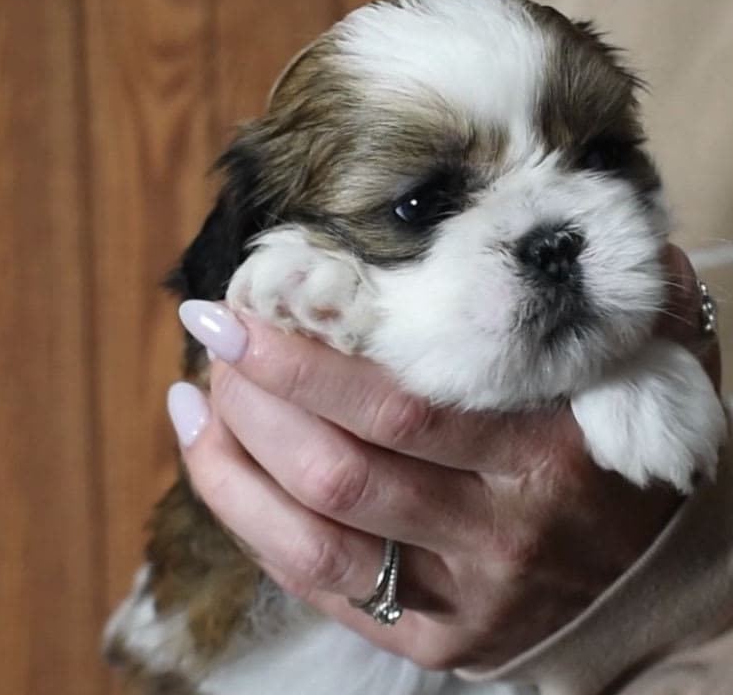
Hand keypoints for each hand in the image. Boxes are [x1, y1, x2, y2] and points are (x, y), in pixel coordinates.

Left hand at [166, 245, 720, 670]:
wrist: (660, 585)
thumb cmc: (625, 450)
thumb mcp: (644, 364)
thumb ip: (602, 295)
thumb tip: (554, 214)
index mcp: (546, 455)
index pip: (397, 407)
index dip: (298, 361)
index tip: (234, 308)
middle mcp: (498, 535)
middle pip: (336, 472)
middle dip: (252, 401)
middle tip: (214, 339)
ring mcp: (459, 598)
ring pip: (310, 541)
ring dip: (231, 465)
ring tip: (196, 400)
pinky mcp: (429, 640)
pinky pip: (318, 586)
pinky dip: (251, 522)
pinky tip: (217, 461)